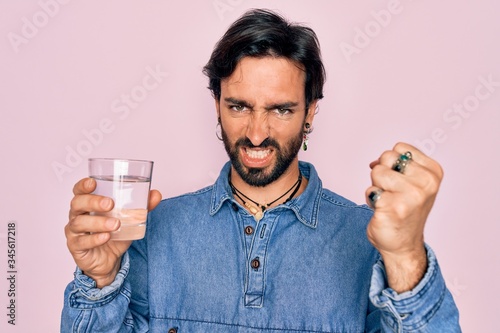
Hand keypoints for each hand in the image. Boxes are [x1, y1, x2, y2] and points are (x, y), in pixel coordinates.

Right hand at [65, 178, 161, 287]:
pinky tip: (106, 237)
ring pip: (79, 223)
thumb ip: (142, 206)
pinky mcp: (76, 247)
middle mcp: (78, 215)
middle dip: (93, 202)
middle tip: (110, 204)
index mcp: (87, 204)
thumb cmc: (115, 234)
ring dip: (98, 222)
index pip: (79, 191)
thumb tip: (156, 194)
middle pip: (77, 204)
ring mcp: (74, 232)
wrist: (109, 261)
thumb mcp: (130, 219)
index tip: (93, 183)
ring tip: (115, 224)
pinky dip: (95, 239)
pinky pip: (82, 242)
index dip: (83, 185)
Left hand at [365, 142, 442, 291]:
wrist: (403, 245)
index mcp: (433, 172)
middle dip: (383, 173)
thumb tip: (374, 162)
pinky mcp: (393, 208)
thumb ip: (397, 164)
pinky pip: (370, 191)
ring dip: (376, 186)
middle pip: (387, 157)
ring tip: (387, 201)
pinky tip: (382, 211)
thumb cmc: (404, 210)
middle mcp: (426, 183)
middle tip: (392, 192)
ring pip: (377, 171)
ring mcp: (411, 196)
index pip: (400, 148)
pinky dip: (371, 199)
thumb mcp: (410, 181)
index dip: (392, 163)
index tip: (400, 180)